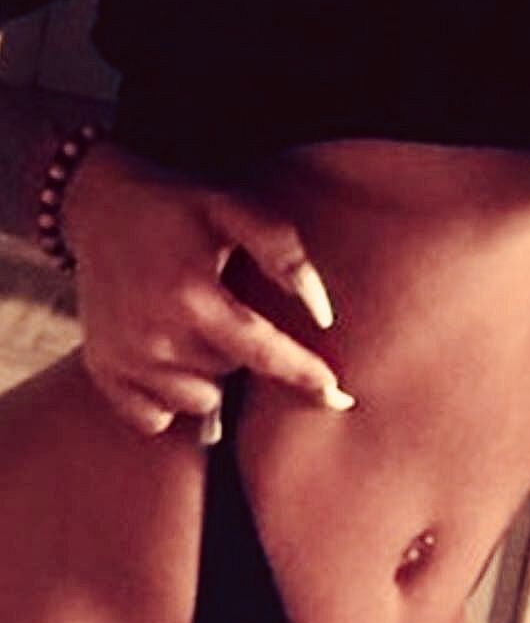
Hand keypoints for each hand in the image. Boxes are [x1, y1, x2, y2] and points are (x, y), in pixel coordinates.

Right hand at [62, 140, 354, 436]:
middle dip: (239, 351)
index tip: (340, 397)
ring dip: (206, 376)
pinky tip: (166, 358)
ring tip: (192, 329)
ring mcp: (125, 359)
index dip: (304, 376)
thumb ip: (282, 251)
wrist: (96, 204)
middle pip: (231, 375)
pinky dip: (168, 398)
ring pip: (197, 402)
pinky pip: (156, 419)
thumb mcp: (232, 207)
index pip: (263, 353)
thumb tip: (322, 314)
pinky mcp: (103, 372)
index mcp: (192, 296)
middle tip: (219, 307)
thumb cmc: (176, 205)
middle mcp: (155, 336)